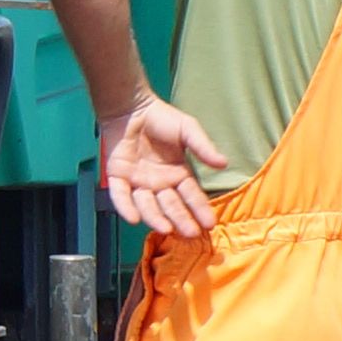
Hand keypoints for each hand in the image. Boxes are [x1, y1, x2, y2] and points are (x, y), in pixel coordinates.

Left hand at [100, 98, 230, 238]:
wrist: (132, 107)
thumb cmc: (162, 118)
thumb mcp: (188, 130)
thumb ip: (203, 148)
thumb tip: (224, 164)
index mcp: (177, 174)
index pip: (191, 196)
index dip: (199, 209)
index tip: (209, 224)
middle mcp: (158, 183)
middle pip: (171, 206)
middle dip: (181, 220)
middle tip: (191, 234)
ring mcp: (137, 182)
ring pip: (147, 205)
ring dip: (156, 218)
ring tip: (167, 229)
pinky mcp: (117, 177)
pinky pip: (120, 196)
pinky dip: (126, 207)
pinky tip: (134, 219)